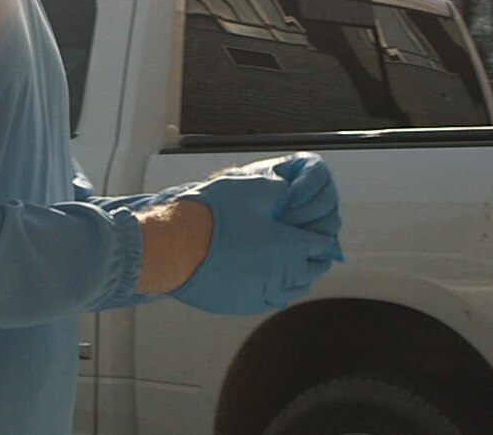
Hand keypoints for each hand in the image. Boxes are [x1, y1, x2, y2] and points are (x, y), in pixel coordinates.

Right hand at [168, 153, 341, 314]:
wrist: (171, 246)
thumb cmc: (209, 215)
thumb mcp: (250, 188)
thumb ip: (278, 189)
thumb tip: (290, 191)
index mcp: (287, 246)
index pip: (320, 244)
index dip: (321, 234)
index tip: (318, 230)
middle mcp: (279, 274)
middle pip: (311, 271)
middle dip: (314, 258)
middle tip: (311, 249)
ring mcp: (259, 293)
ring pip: (292, 290)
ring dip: (297, 277)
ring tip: (294, 267)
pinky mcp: (240, 304)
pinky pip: (268, 301)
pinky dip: (275, 290)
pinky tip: (269, 281)